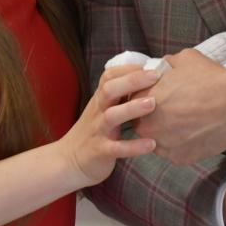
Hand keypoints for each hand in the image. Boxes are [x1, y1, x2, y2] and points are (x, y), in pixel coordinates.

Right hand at [54, 65, 158, 188]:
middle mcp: (98, 110)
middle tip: (156, 76)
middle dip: (132, 80)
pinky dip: (134, 146)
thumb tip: (150, 77)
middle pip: (109, 90)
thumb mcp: (104, 108)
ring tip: (153, 103)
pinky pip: (117, 148)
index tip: (151, 65)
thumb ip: (121, 94)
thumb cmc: (96, 130)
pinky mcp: (101, 151)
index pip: (109, 76)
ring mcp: (98, 130)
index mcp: (100, 99)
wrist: (70, 160)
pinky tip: (152, 143)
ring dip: (132, 108)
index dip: (129, 68)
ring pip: (112, 116)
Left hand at [133, 49, 225, 164]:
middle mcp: (149, 127)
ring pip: (156, 138)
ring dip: (164, 130)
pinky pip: (172, 150)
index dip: (147, 94)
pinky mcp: (179, 159)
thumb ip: (165, 65)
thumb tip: (161, 69)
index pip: (135, 98)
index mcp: (145, 100)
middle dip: (153, 114)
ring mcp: (164, 146)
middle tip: (172, 107)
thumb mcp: (184, 58)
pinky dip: (179, 143)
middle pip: (142, 120)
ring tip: (184, 120)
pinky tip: (193, 131)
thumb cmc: (211, 79)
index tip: (159, 92)